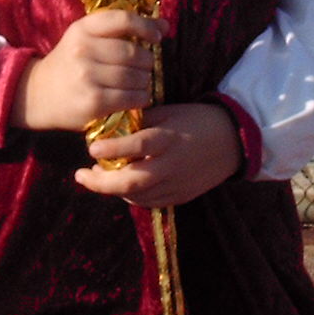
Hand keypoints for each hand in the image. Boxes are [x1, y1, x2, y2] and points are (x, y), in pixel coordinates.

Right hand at [15, 10, 164, 131]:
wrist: (37, 95)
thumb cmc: (70, 64)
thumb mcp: (87, 38)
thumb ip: (122, 29)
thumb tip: (165, 25)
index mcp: (82, 28)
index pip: (124, 19)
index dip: (147, 27)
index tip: (157, 37)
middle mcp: (83, 49)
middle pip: (135, 53)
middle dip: (146, 63)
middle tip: (142, 69)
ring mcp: (87, 76)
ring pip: (137, 77)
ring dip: (145, 82)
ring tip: (137, 84)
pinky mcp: (93, 101)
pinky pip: (132, 98)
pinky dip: (140, 98)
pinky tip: (134, 98)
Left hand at [75, 103, 243, 206]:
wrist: (233, 142)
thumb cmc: (195, 120)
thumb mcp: (168, 112)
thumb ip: (140, 122)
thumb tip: (108, 125)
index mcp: (170, 139)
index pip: (139, 145)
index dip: (114, 149)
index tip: (91, 148)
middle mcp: (172, 165)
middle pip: (134, 182)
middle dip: (102, 183)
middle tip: (80, 175)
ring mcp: (177, 184)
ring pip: (138, 196)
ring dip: (112, 189)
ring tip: (95, 177)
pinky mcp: (181, 197)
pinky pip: (149, 202)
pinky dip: (130, 195)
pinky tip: (118, 184)